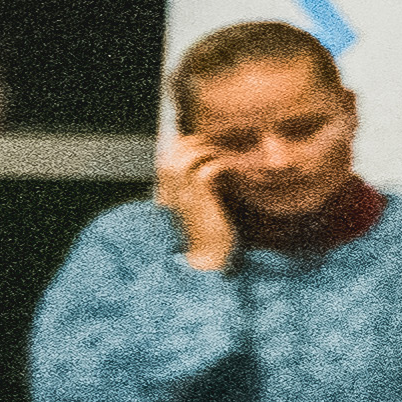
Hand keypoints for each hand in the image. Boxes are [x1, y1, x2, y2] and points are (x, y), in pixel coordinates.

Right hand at [154, 130, 237, 270]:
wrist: (207, 261)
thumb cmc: (208, 235)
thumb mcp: (197, 207)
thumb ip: (197, 188)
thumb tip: (211, 166)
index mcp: (166, 190)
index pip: (168, 154)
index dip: (187, 143)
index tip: (209, 142)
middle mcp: (169, 189)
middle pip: (176, 148)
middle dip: (200, 141)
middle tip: (222, 145)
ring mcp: (183, 193)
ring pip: (190, 154)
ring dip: (213, 150)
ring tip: (228, 155)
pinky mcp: (199, 199)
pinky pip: (209, 168)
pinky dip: (224, 164)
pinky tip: (235, 170)